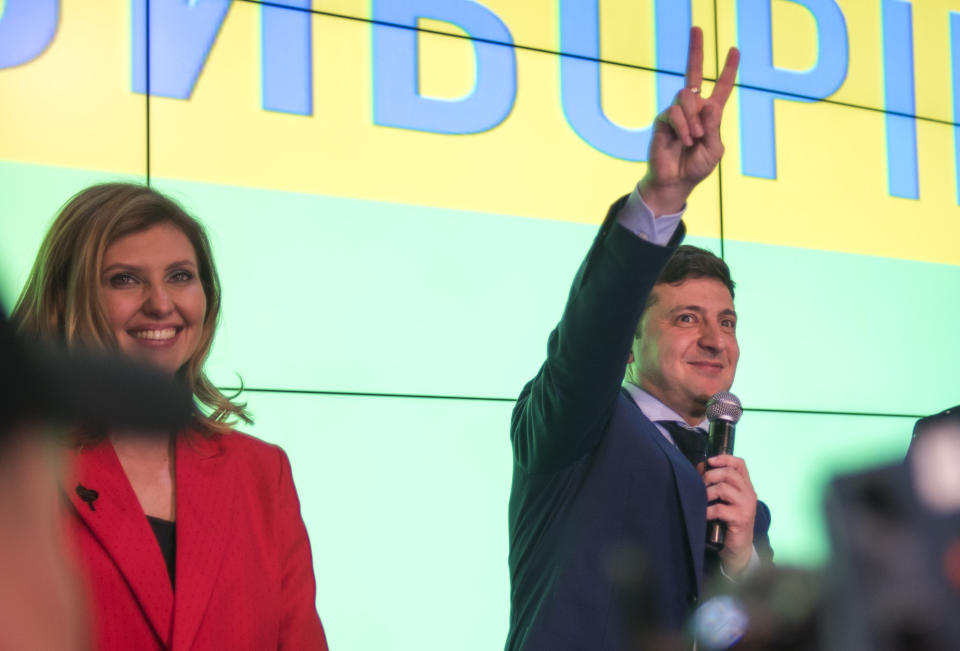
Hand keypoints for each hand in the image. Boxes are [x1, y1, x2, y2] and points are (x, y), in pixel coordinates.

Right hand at [639, 27, 738, 215]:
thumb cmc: (696, 167)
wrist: (675, 182)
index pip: (720, 87)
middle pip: (693, 73)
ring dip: (694, 119)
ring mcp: (676, 113)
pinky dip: (684, 126)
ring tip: (694, 139)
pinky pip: (674, 113)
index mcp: (710, 114)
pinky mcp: (663, 121)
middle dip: (696, 50)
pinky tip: (685, 140)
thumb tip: (708, 104)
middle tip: (697, 28)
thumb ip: (715, 127)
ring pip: (686, 97)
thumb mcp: (715, 149)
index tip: (734, 50)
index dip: (727, 69)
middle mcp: (693, 109)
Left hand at [700, 454, 756, 576]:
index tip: (709, 461)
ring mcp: (746, 506)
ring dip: (707, 493)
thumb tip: (700, 466)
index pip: (740, 464)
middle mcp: (749, 493)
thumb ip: (716, 483)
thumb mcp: (723, 499)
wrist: (738, 549)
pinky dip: (707, 510)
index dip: (724, 458)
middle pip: (729, 473)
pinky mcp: (741, 519)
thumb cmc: (727, 522)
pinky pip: (719, 508)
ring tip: (702, 500)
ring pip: (723, 488)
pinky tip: (703, 515)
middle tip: (701, 485)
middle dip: (710, 476)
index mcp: (746, 486)